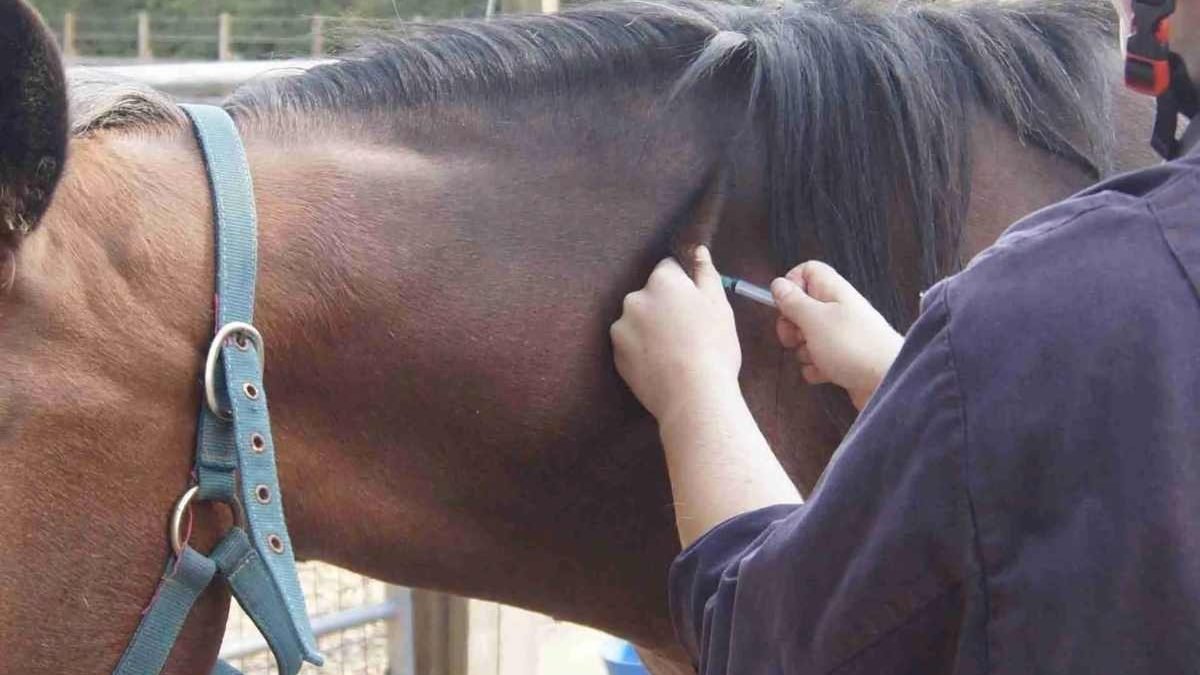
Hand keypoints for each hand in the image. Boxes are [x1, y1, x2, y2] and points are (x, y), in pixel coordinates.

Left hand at [611, 246, 740, 420]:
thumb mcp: (719, 306)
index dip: (684, 286)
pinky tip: (662, 365)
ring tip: (674, 352)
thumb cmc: (713, 347)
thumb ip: (705, 273)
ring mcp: (621, 328)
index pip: (669, 269)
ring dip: (650, 329)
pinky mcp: (615, 355)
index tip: (694, 305)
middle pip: (650, 295)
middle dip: (664, 306)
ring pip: (638, 320)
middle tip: (687, 332)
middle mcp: (634, 298)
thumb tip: (698, 251)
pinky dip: (642, 351)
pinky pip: (630, 345)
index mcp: (661, 281)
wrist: (693, 396)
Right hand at [772, 261, 901, 409]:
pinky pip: (818, 360)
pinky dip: (816, 368)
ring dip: (803, 350)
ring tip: (816, 357)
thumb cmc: (852, 346)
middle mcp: (838, 310)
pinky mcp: (843, 360)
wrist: (888, 382)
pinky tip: (824, 373)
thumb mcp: (814, 319)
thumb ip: (793, 301)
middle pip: (802, 307)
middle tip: (794, 337)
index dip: (792, 284)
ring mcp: (842, 336)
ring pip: (808, 336)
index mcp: (833, 291)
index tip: (785, 304)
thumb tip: (778, 283)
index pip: (808, 271)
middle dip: (791, 324)